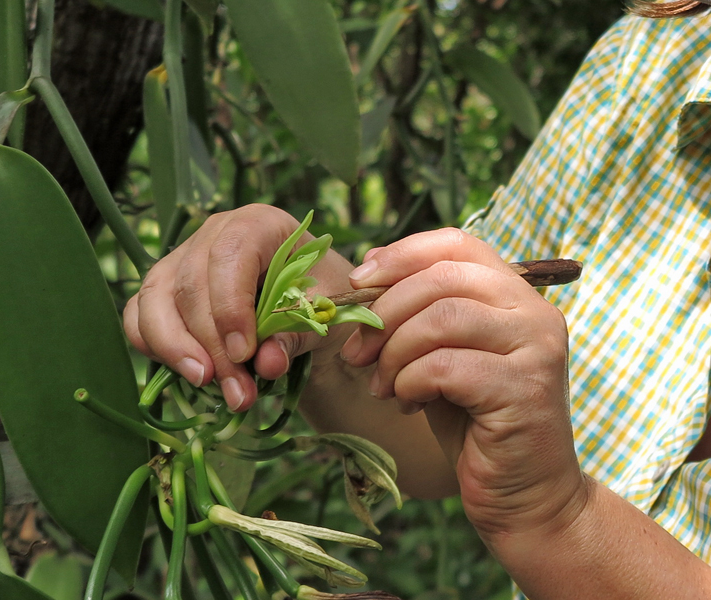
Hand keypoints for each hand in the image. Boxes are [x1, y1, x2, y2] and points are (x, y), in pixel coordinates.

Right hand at [123, 205, 354, 410]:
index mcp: (259, 224)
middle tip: (239, 392)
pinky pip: (139, 316)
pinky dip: (154, 348)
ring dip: (176, 350)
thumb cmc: (321, 298)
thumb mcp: (324, 313)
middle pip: (191, 285)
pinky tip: (186, 372)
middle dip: (211, 346)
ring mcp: (182, 259)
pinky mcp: (163, 289)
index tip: (246, 355)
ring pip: (155, 300)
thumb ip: (296, 335)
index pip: (229, 255)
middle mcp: (213, 233)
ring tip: (207, 384)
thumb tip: (267, 363)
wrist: (311, 307)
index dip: (230, 308)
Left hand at [340, 227, 587, 538]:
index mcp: (514, 294)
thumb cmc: (473, 422)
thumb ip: (415, 316)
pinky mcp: (525, 388)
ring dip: (394, 352)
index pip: (456, 243)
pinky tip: (409, 404)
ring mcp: (536, 348)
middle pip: (442, 277)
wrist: (522, 494)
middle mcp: (534, 312)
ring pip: (442, 318)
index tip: (358, 282)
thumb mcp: (438, 356)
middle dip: (384, 312)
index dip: (400, 254)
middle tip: (356, 352)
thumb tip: (364, 279)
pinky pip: (446, 367)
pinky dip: (411, 383)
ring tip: (382, 385)